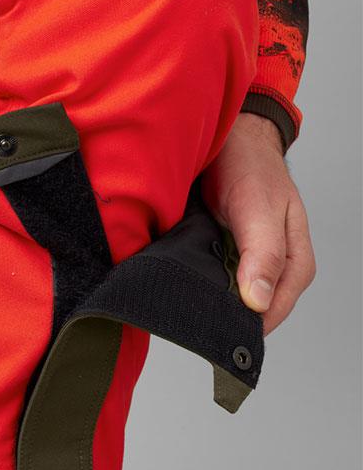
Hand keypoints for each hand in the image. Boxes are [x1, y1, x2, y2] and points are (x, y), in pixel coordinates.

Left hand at [201, 112, 315, 334]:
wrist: (228, 136)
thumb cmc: (252, 167)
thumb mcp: (259, 209)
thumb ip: (263, 254)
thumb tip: (259, 302)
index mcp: (293, 263)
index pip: (272, 312)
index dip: (246, 326)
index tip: (216, 333)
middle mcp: (269, 266)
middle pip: (247, 308)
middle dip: (220, 313)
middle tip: (190, 316)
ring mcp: (243, 259)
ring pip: (224, 293)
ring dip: (203, 295)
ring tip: (179, 297)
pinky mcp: (219, 249)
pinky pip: (206, 273)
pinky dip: (192, 275)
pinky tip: (175, 276)